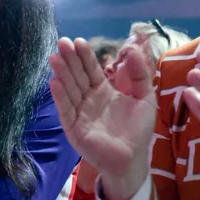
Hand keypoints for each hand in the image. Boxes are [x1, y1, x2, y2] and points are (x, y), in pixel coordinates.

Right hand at [49, 37, 155, 199]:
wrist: (133, 158)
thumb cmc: (137, 130)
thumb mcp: (145, 98)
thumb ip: (140, 75)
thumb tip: (133, 51)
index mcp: (102, 91)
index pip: (90, 70)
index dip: (84, 56)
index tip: (78, 41)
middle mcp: (88, 100)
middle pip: (77, 76)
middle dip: (69, 60)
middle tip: (62, 42)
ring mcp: (79, 113)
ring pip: (69, 90)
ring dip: (61, 74)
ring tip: (55, 58)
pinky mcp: (74, 128)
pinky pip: (66, 110)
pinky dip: (60, 96)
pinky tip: (54, 82)